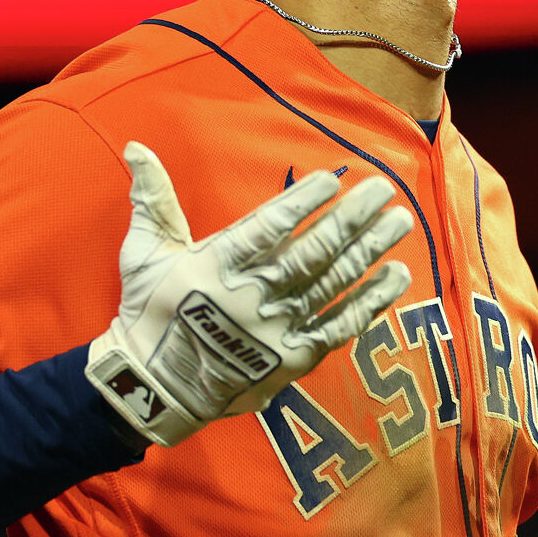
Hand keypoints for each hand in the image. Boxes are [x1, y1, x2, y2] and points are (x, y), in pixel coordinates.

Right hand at [86, 141, 413, 445]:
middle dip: (350, 219)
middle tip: (384, 189)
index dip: (299, 205)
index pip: (264, 230)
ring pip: (331, 285)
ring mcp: (274, 331)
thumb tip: (137, 147)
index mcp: (214, 268)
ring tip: (400, 221)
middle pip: (309, 254)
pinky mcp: (292, 359)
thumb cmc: (148, 312)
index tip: (331, 180)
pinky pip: (338, 326)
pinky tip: (397, 275)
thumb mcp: (143, 254)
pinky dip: (370, 301)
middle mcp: (249, 299)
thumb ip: (152, 200)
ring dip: (370, 251)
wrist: (154, 389)